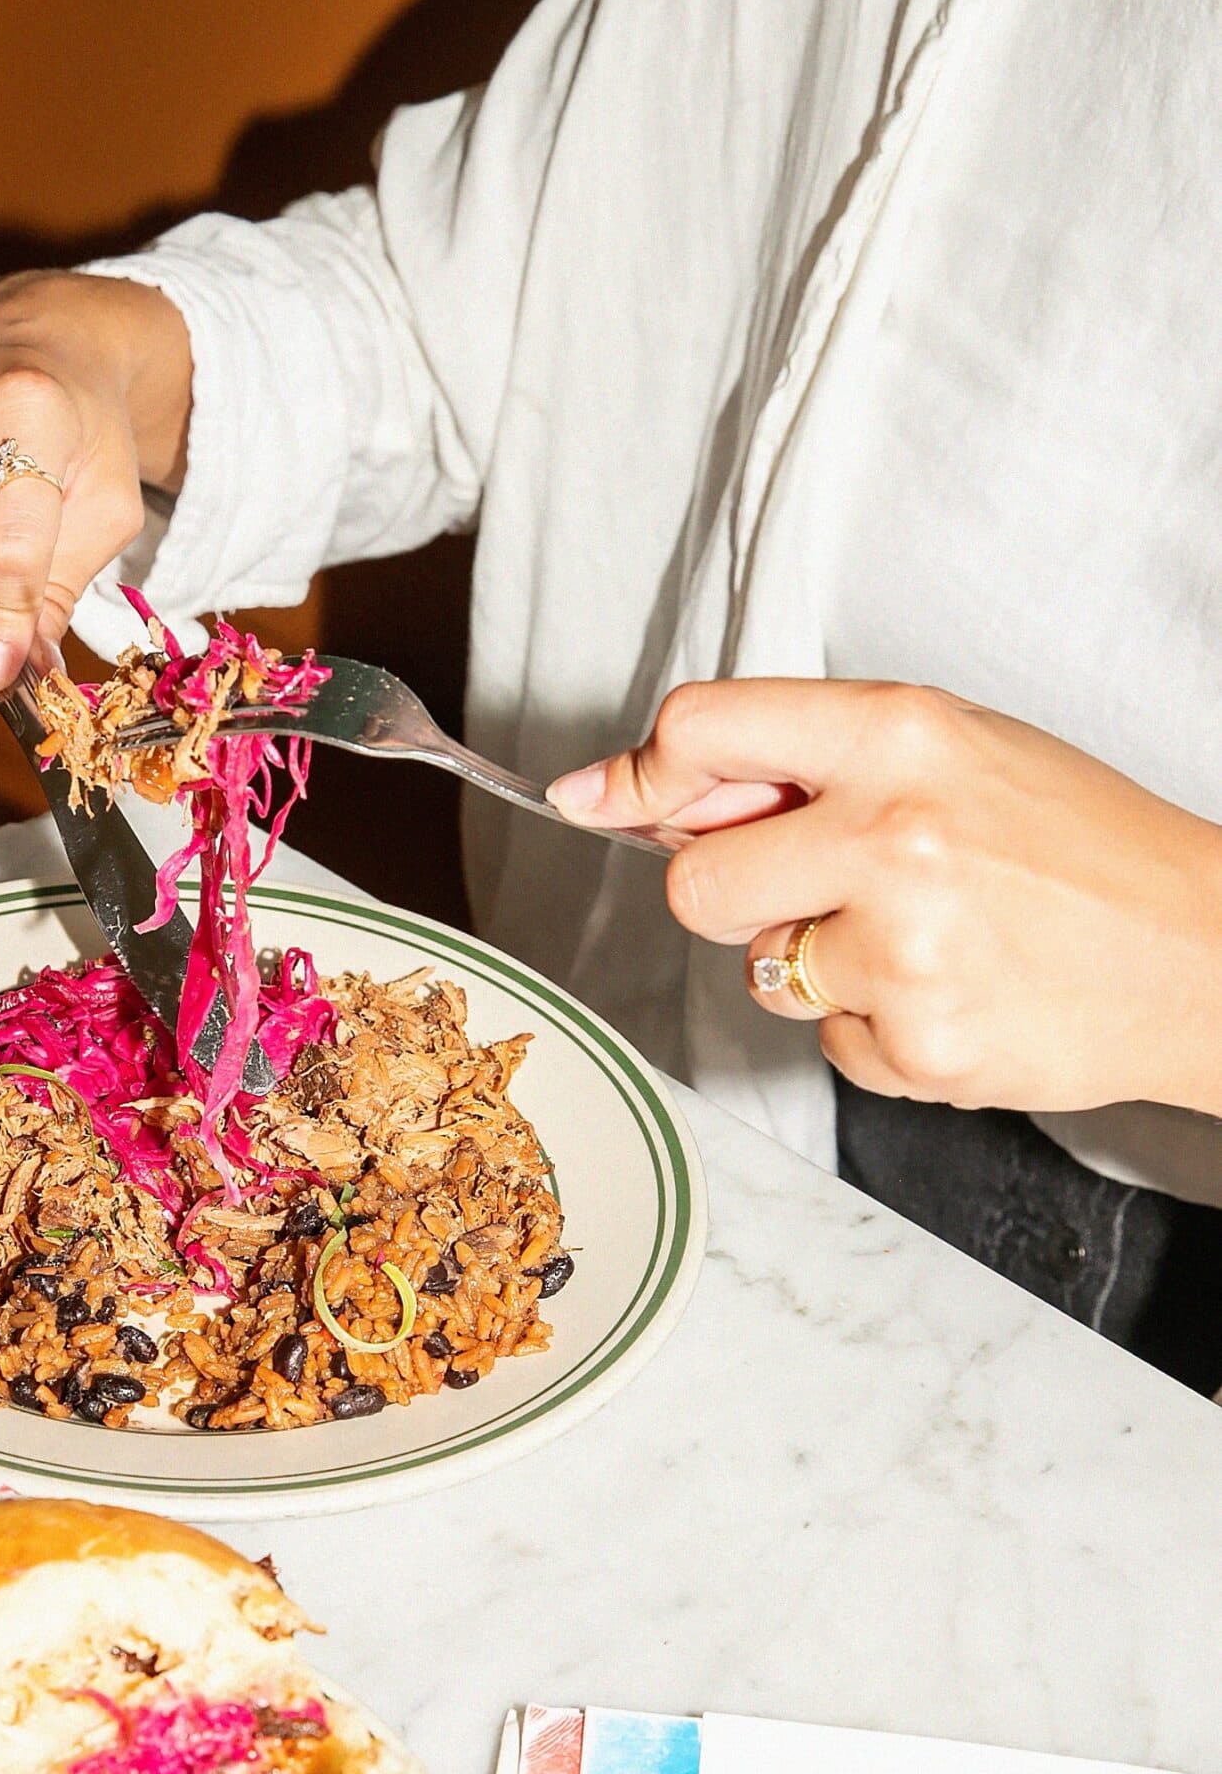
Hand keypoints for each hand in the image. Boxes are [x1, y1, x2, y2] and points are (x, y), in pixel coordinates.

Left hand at [549, 679, 1221, 1117]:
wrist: (1205, 953)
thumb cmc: (1083, 846)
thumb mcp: (955, 752)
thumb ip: (805, 765)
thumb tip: (640, 788)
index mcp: (902, 735)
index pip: (702, 728)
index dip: (642, 774)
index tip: (612, 798)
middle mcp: (894, 833)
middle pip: (694, 882)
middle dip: (732, 893)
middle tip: (820, 887)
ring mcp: (903, 948)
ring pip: (761, 970)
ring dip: (816, 965)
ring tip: (926, 938)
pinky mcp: (914, 1044)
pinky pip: (826, 1044)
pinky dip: (875, 1028)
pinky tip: (954, 993)